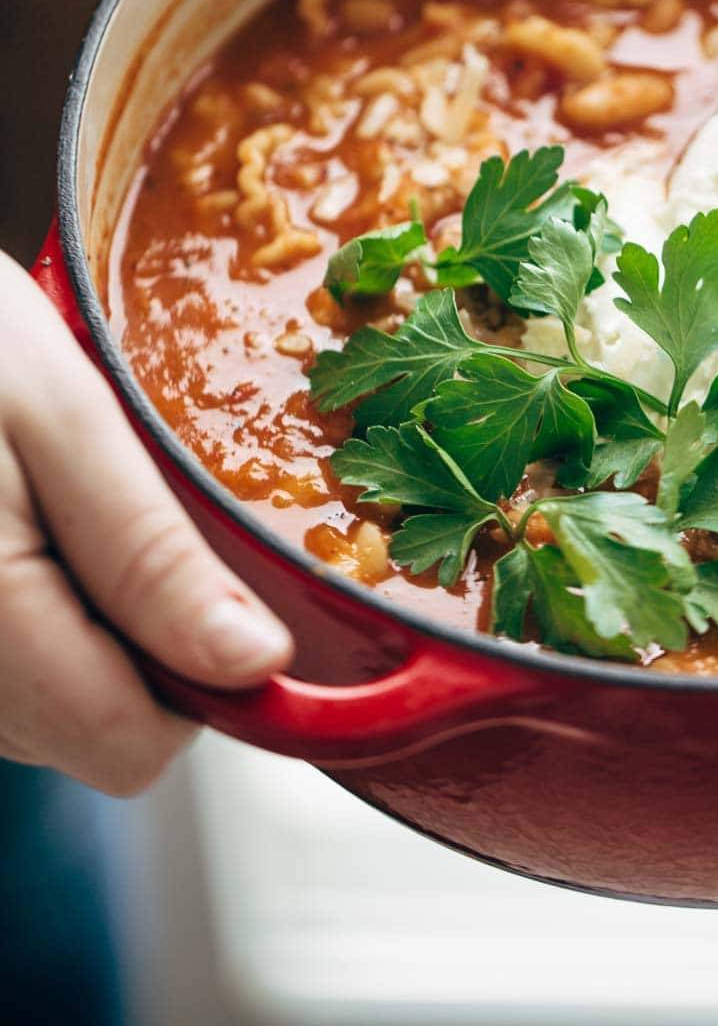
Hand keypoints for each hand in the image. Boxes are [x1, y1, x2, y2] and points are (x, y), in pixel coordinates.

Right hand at [0, 251, 292, 793]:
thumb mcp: (61, 413)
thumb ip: (148, 553)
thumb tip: (252, 662)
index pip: (131, 746)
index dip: (206, 679)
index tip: (225, 582)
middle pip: (89, 737)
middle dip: (143, 644)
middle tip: (125, 514)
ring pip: (42, 716)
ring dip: (83, 631)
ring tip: (60, 509)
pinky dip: (33, 620)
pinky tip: (21, 530)